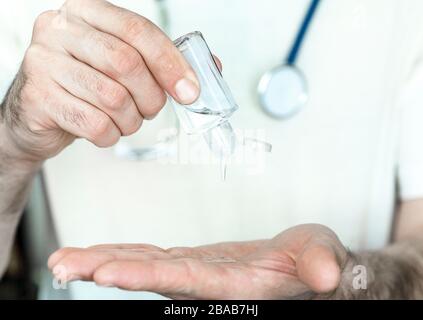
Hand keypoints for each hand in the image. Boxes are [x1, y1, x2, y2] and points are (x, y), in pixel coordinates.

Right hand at [1, 0, 200, 162]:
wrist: (40, 109)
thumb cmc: (87, 82)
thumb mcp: (121, 62)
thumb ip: (162, 61)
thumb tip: (212, 67)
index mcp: (88, 12)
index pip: (138, 31)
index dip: (171, 63)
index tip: (190, 91)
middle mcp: (61, 30)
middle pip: (126, 63)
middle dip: (151, 96)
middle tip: (153, 109)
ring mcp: (44, 62)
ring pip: (112, 98)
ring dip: (131, 119)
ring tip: (126, 119)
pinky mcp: (38, 97)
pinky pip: (94, 124)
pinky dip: (110, 135)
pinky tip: (105, 130)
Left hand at [48, 224, 347, 298]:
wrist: (306, 263)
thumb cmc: (315, 260)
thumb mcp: (323, 255)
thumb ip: (320, 263)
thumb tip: (329, 274)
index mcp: (235, 284)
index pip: (183, 281)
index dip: (145, 275)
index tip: (106, 273)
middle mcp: (207, 281)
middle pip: (150, 275)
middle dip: (106, 269)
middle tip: (62, 264)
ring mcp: (197, 270)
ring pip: (145, 263)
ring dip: (105, 261)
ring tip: (66, 260)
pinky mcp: (195, 260)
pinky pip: (154, 254)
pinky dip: (127, 252)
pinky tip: (103, 253)